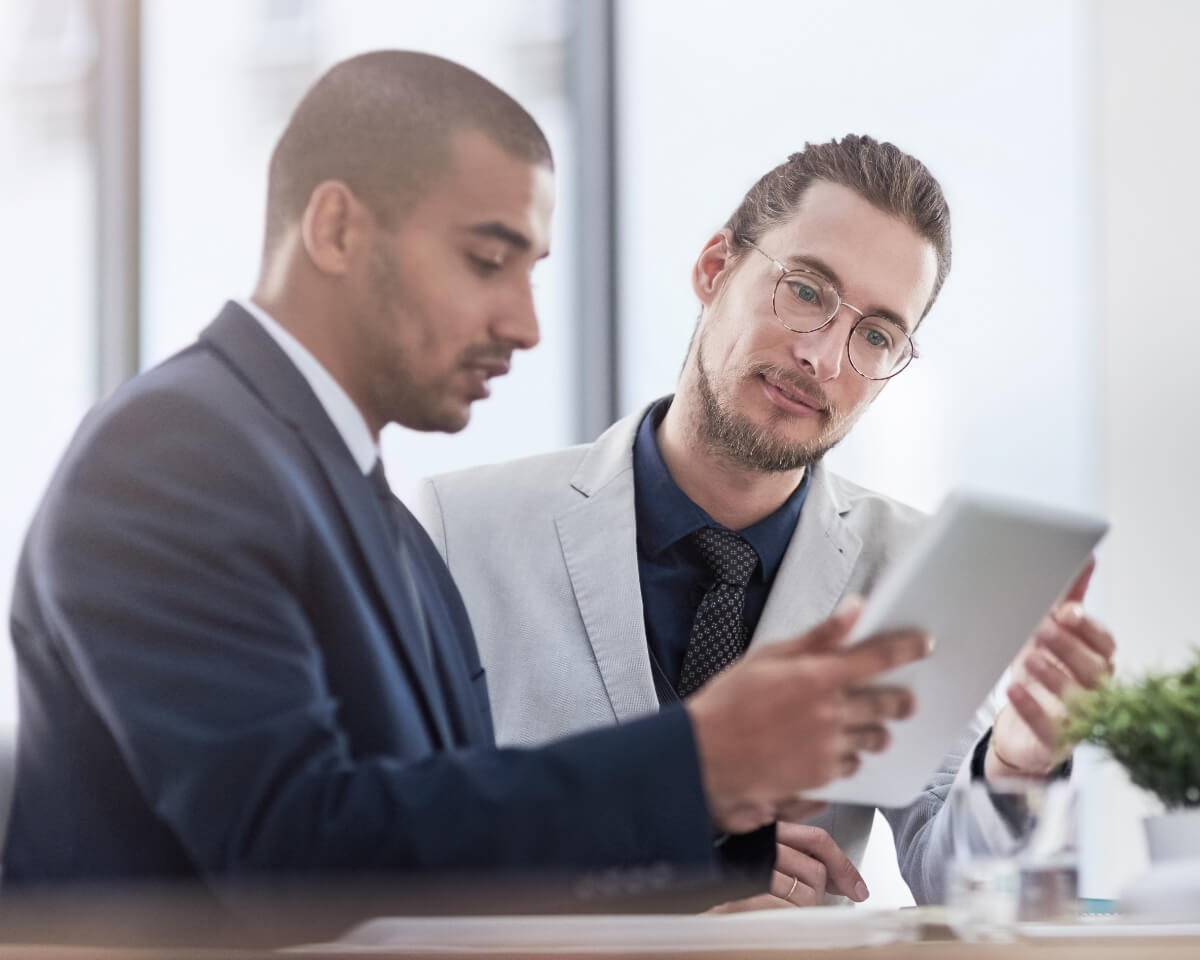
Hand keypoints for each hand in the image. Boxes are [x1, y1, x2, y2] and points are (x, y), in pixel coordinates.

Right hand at [686, 598, 928, 834]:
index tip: (923, 644)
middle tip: (906, 699)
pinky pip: (852, 765)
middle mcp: (830, 711)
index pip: (878, 658)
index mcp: (818, 675)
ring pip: (874, 738)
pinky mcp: (821, 774)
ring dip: (877, 730)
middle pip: (887, 703)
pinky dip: (850, 756)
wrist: (707, 753)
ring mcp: (828, 746)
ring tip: (871, 727)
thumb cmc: (730, 700)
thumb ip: (817, 636)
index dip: (906, 649)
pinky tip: (836, 749)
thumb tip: (853, 610)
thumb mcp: (769, 655)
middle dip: (901, 699)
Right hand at [706, 823, 868, 911]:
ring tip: (781, 911)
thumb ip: (795, 858)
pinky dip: (789, 921)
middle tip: (803, 905)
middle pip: (815, 871)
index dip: (842, 865)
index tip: (857, 888)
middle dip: (817, 895)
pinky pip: (789, 912)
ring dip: (802, 911)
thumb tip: (838, 876)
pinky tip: (774, 919)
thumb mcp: (761, 862)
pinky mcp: (746, 897)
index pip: (816, 839)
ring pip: (806, 895)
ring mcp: (752, 871)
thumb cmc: (728, 885)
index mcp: (765, 832)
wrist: (692, 907)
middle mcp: (759, 846)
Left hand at [987, 557, 1115, 778]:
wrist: (1022, 730)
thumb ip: (1067, 600)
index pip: (1105, 644)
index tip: (1067, 611)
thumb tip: (1086, 558)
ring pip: (1075, 698)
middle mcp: (1093, 691)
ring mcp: (1077, 719)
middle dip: (1067, 646)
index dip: (1089, 628)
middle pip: (1093, 669)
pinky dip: (1030, 707)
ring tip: (1028, 657)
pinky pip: (1047, 726)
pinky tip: (1012, 689)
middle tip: (1041, 628)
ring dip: (1052, 674)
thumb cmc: (1042, 675)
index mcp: (1097, 661)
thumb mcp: (1052, 635)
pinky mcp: (1053, 741)